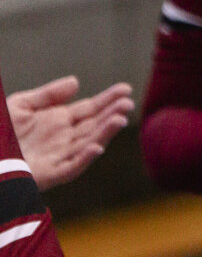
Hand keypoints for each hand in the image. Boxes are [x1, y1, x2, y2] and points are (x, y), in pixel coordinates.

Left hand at [7, 76, 133, 189]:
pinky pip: (71, 167)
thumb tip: (77, 81)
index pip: (90, 108)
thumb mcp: (19, 106)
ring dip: (105, 133)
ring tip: (119, 120)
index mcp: (59, 121)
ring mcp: (59, 157)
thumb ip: (48, 94)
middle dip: (112, 114)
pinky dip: (85, 159)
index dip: (108, 99)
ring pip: (88, 144)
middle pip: (94, 125)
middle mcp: (64, 138)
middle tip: (128, 104)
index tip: (125, 89)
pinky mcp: (49, 174)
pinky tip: (96, 147)